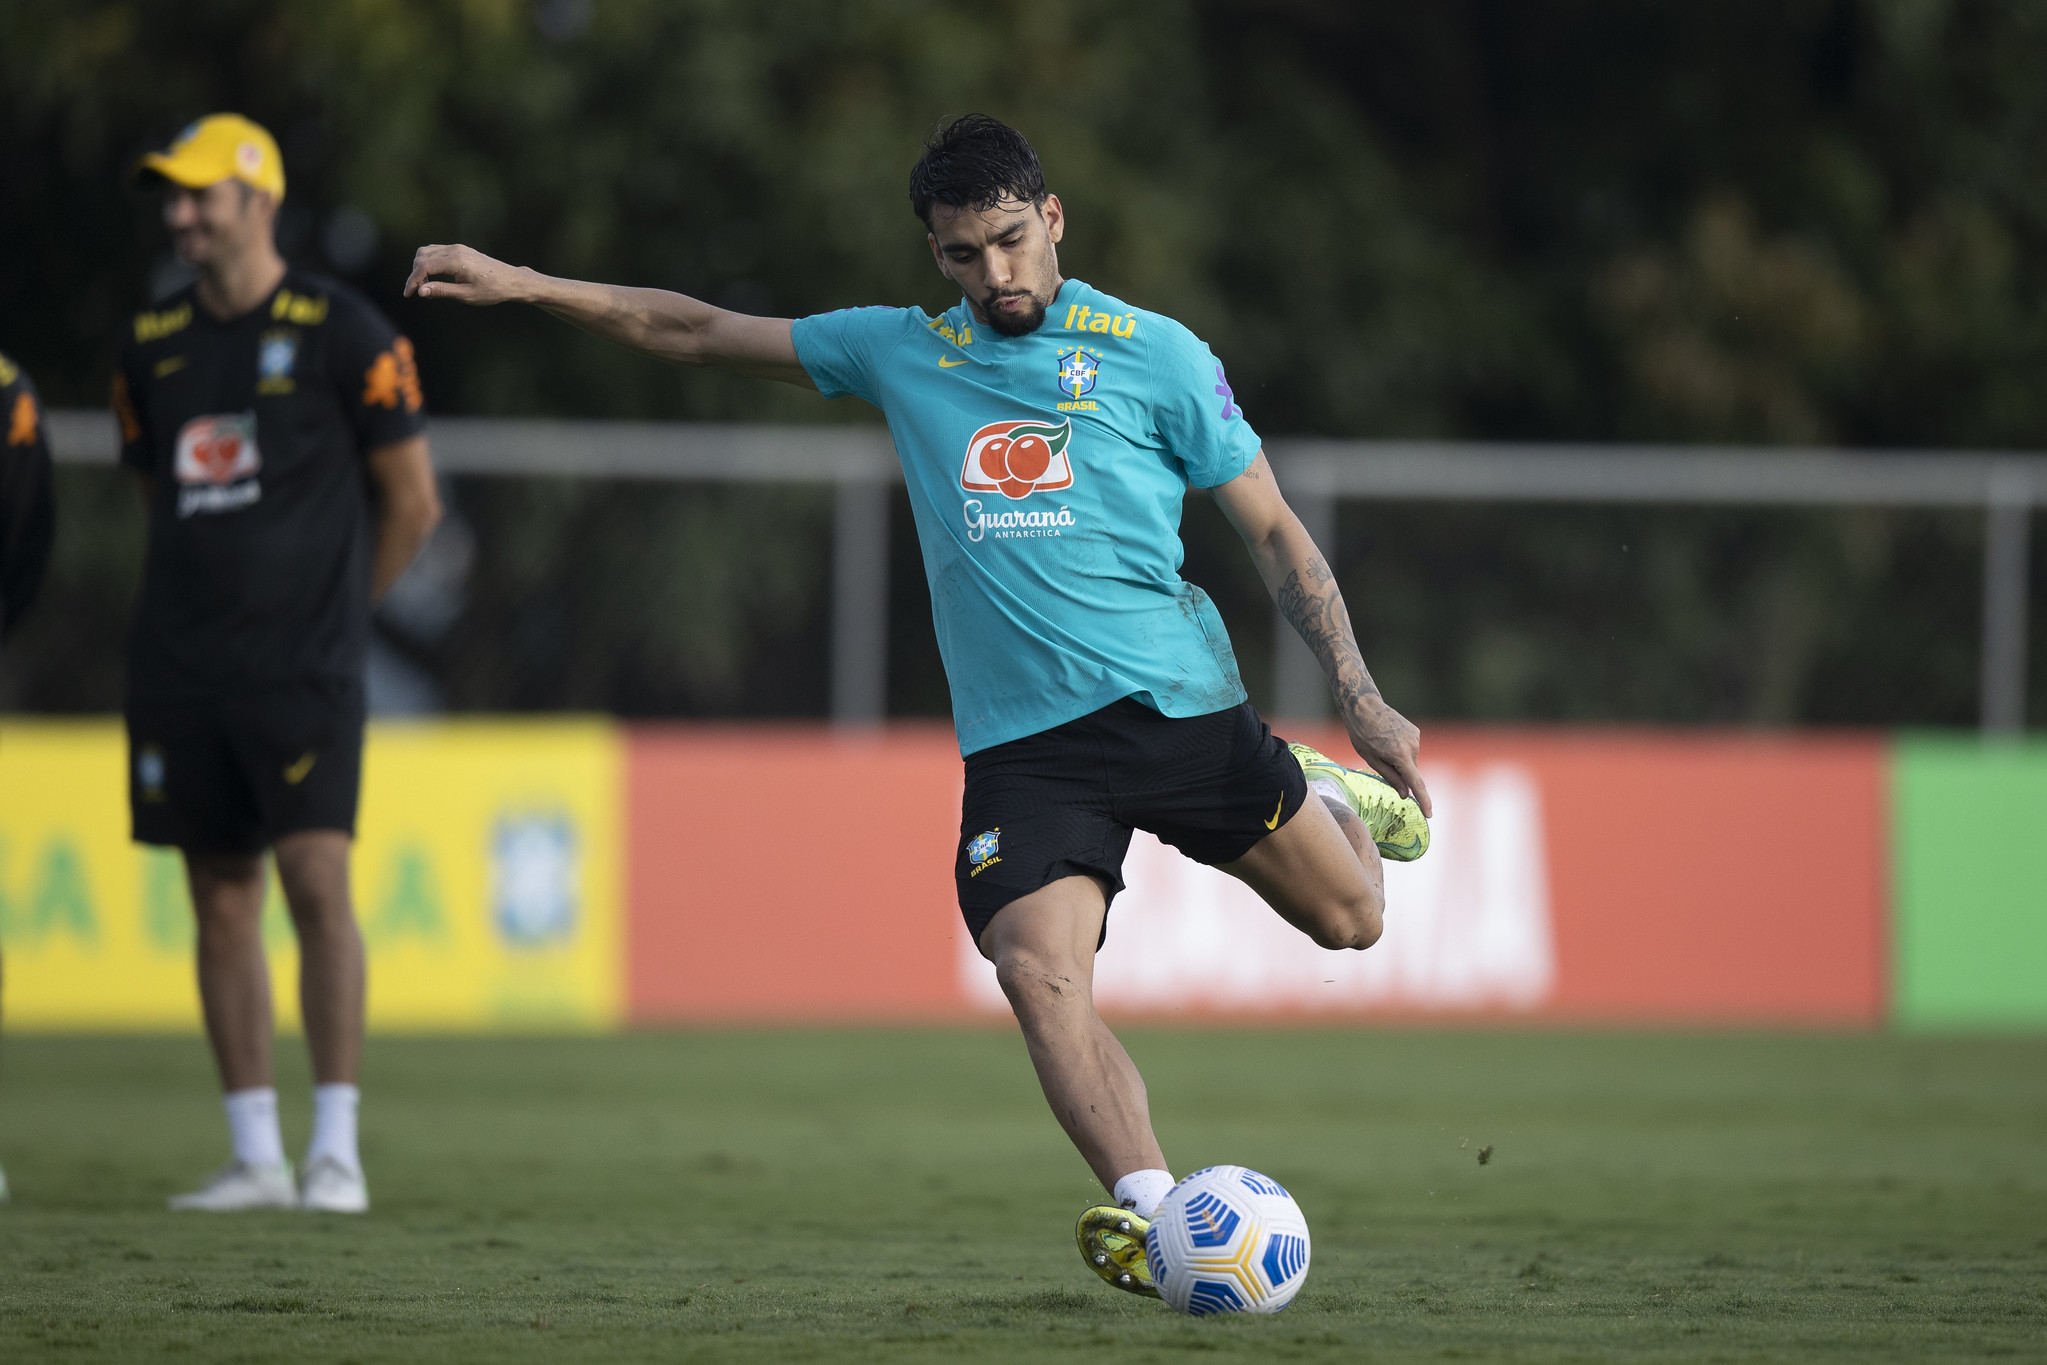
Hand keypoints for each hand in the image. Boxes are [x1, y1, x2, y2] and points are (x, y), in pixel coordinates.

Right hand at [404, 244, 528, 304]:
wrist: (512, 281)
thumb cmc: (492, 290)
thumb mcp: (467, 295)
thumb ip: (442, 291)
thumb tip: (420, 291)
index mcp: (457, 261)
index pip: (424, 267)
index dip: (413, 280)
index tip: (408, 294)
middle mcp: (455, 250)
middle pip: (422, 256)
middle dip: (415, 274)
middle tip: (417, 292)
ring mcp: (458, 248)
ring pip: (427, 252)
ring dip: (421, 267)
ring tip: (425, 286)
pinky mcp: (460, 249)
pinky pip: (437, 251)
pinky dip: (429, 262)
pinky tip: (433, 277)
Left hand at [1342, 694, 1432, 818]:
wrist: (1364, 707)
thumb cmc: (1362, 735)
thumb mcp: (1371, 760)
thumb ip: (1391, 777)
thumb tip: (1406, 794)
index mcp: (1400, 755)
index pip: (1416, 783)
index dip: (1423, 800)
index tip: (1429, 814)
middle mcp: (1412, 747)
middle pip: (1410, 771)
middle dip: (1399, 772)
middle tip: (1380, 757)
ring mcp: (1415, 738)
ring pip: (1410, 760)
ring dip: (1399, 759)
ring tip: (1382, 744)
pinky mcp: (1415, 731)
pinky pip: (1410, 749)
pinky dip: (1401, 750)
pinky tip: (1388, 738)